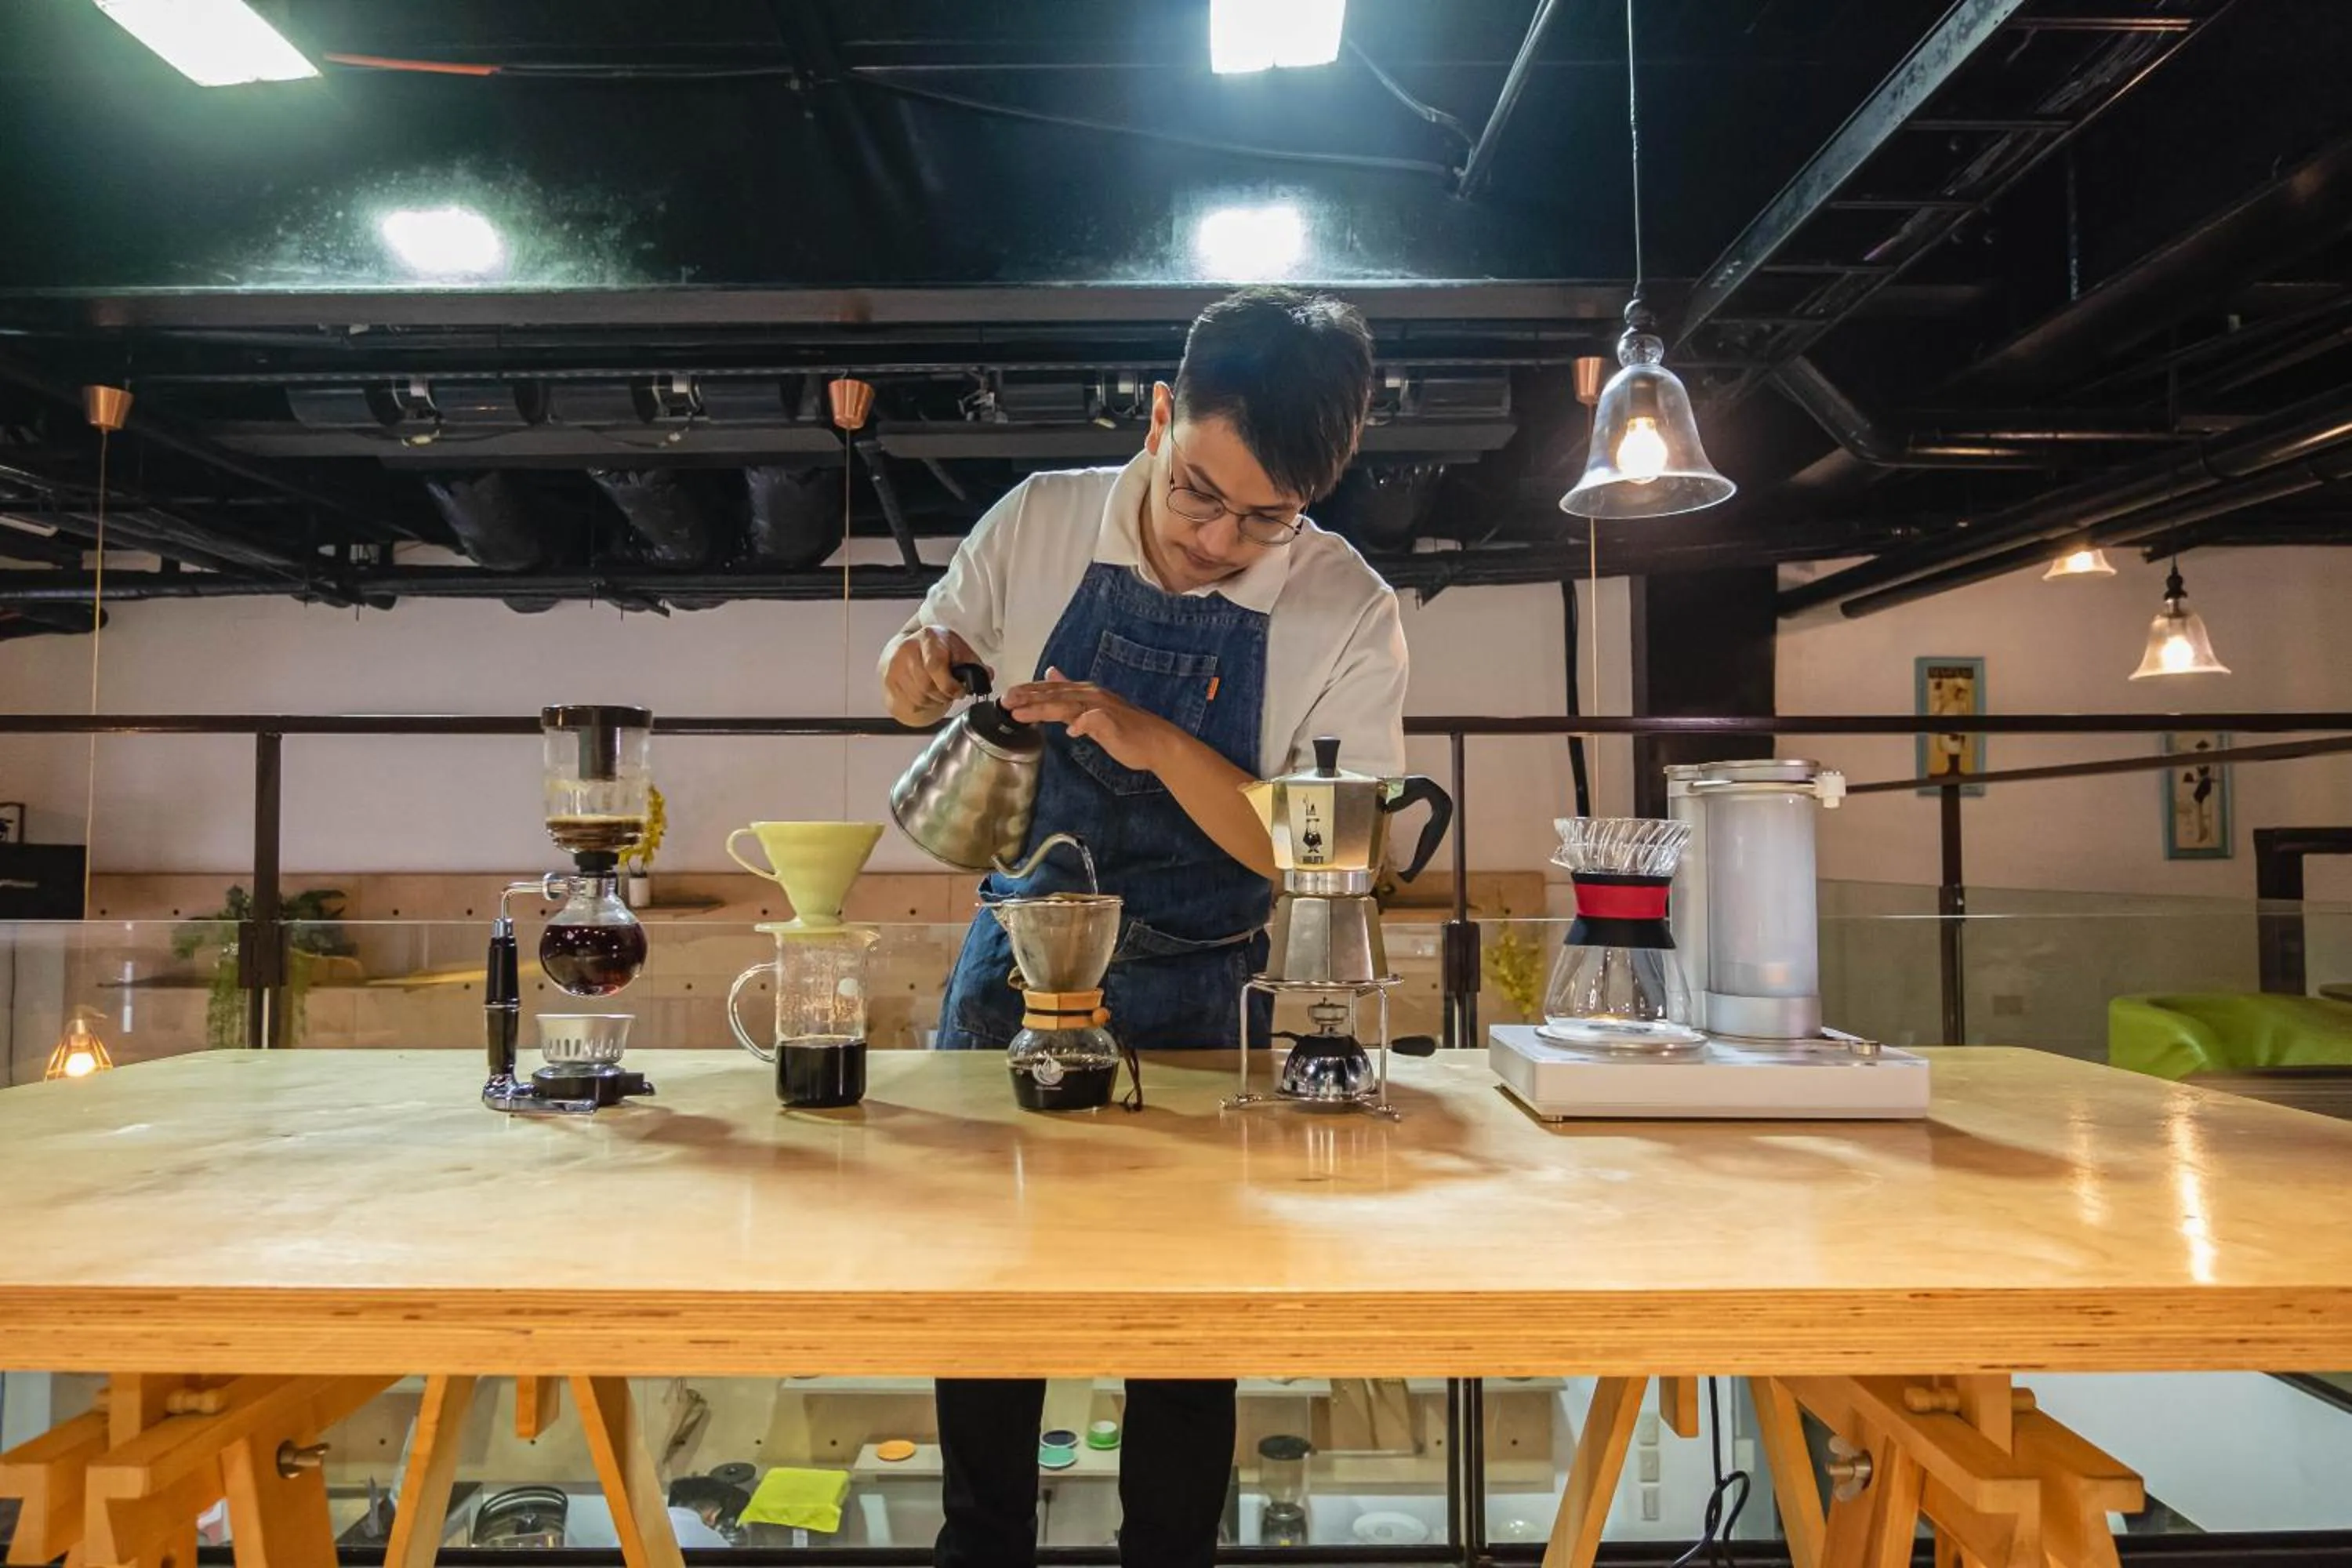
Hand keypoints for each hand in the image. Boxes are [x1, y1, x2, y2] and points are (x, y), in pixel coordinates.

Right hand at [884, 626, 980, 723]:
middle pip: (927, 686)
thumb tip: (987, 675)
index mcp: (929, 637)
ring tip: (939, 693)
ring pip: (919, 697)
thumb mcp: (959, 651)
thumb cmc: (937, 650)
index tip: (960, 691)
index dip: (950, 684)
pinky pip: (910, 702)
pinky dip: (923, 705)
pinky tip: (927, 695)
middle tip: (950, 693)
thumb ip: (974, 665)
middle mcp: (908, 648)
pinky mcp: (889, 680)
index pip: (935, 665)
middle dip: (944, 695)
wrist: (906, 649)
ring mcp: (895, 665)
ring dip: (934, 701)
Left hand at [1003, 667, 1178, 772]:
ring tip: (1020, 713)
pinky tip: (1072, 731)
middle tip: (1004, 701)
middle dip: (1028, 697)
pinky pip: (1096, 722)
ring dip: (1043, 708)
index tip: (1006, 695)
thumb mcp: (1091, 708)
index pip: (1052, 689)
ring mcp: (1102, 709)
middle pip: (1054, 695)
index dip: (1029, 691)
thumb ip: (1069, 694)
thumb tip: (1050, 673)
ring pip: (1067, 706)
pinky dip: (1084, 724)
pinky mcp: (1113, 724)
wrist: (1156, 742)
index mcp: (1085, 692)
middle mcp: (1091, 696)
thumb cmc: (1124, 729)